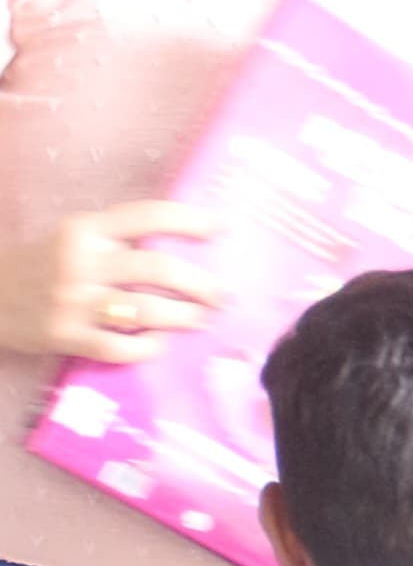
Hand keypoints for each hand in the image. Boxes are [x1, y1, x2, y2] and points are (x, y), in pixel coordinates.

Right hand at [0, 202, 224, 362]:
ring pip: (146, 312)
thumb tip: (178, 247)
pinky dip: (148, 348)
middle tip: (223, 295)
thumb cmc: (37, 265)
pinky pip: (121, 348)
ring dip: (184, 317)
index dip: (189, 220)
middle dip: (201, 284)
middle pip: (157, 269)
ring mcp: (74, 303)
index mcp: (85, 230)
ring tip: (201, 319)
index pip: (146, 216)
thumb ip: (114, 239)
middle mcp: (81, 263)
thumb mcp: (71, 238)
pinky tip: (160, 344)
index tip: (221, 229)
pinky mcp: (67, 338)